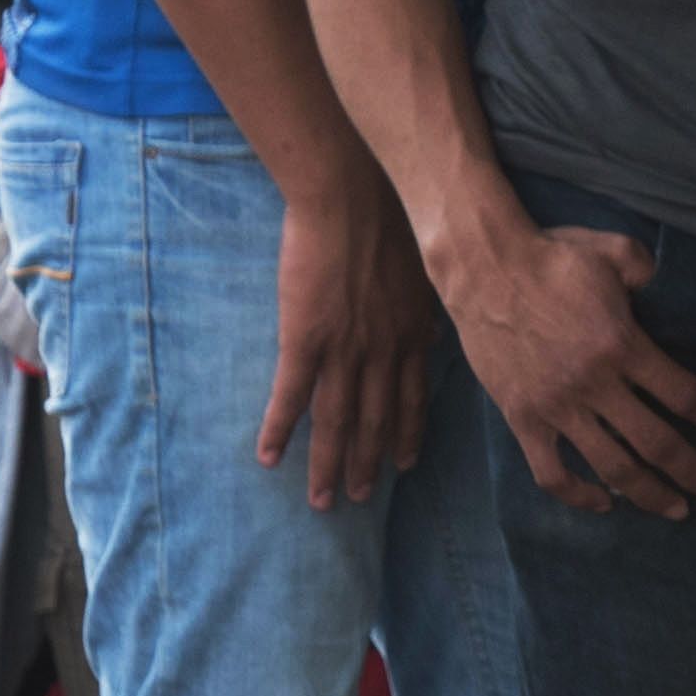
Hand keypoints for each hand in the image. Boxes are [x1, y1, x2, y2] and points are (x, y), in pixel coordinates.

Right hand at [260, 161, 433, 508]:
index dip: (406, 434)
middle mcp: (382, 352)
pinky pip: (291, 397)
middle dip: (367, 464)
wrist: (352, 195)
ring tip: (321, 500)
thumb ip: (421, 306)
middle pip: (374, 421)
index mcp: (411, 334)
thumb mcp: (423, 267)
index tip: (403, 464)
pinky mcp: (304, 339)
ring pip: (336, 422)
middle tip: (358, 498)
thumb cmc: (389, 217)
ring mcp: (343, 350)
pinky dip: (280, 430)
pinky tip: (269, 458)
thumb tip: (426, 331)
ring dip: (328, 465)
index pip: (412, 399)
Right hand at [439, 215, 695, 518]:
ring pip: (612, 468)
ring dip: (649, 494)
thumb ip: (648, 271)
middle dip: (694, 472)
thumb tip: (667, 287)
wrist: (483, 269)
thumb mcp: (613, 251)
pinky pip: (553, 473)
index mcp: (622, 344)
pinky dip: (580, 496)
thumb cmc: (551, 256)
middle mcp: (593, 383)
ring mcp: (556, 407)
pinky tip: (603, 504)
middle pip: (657, 444)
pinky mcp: (522, 418)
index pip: (683, 395)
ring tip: (676, 509)